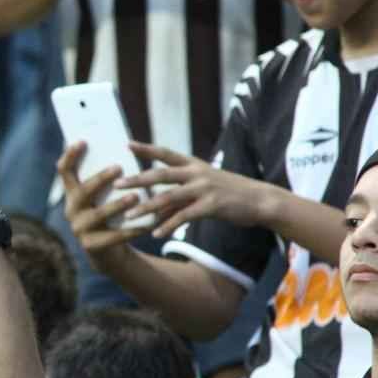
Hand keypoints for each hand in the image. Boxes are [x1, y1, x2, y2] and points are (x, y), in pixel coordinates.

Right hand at [57, 141, 151, 266]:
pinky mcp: (92, 246)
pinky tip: (147, 225)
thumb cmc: (111, 214)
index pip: (65, 171)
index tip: (83, 141)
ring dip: (116, 205)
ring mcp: (79, 229)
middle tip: (118, 168)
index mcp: (73, 193)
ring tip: (135, 197)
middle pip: (82, 191)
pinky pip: (113, 237)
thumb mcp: (104, 196)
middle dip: (100, 179)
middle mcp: (71, 210)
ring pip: (98, 215)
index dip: (70, 155)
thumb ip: (109, 179)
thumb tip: (127, 148)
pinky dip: (131, 230)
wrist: (108, 252)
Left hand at [115, 141, 270, 237]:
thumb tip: (154, 211)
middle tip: (117, 184)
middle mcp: (197, 173)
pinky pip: (185, 216)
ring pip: (169, 197)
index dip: (147, 149)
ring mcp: (205, 188)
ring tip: (130, 216)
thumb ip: (178, 197)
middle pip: (161, 174)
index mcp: (194, 165)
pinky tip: (156, 233)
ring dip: (147, 207)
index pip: (166, 153)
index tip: (127, 144)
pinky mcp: (212, 205)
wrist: (260, 201)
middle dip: (138, 179)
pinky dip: (169, 225)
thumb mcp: (203, 189)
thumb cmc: (229, 194)